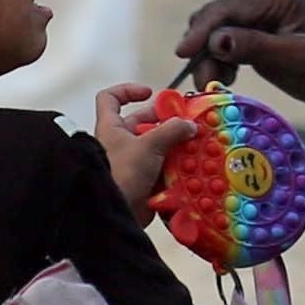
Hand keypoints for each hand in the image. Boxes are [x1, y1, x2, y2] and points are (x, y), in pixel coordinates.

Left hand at [94, 82, 187, 210]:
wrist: (117, 213)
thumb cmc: (122, 172)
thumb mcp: (149, 145)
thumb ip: (171, 131)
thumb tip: (189, 125)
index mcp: (111, 127)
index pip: (110, 98)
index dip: (128, 91)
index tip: (149, 93)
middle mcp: (118, 142)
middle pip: (141, 122)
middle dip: (164, 121)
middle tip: (185, 122)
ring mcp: (130, 162)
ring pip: (155, 146)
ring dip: (174, 144)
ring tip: (194, 143)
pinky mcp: (142, 180)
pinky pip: (161, 167)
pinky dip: (174, 165)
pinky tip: (191, 164)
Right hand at [172, 0, 304, 112]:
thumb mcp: (295, 61)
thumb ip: (254, 47)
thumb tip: (214, 41)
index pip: (229, 7)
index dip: (202, 31)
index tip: (182, 55)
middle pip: (220, 16)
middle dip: (204, 47)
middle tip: (202, 83)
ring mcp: (266, 8)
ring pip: (221, 28)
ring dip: (212, 56)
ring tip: (214, 85)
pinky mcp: (264, 25)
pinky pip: (232, 37)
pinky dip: (224, 58)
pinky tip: (227, 78)